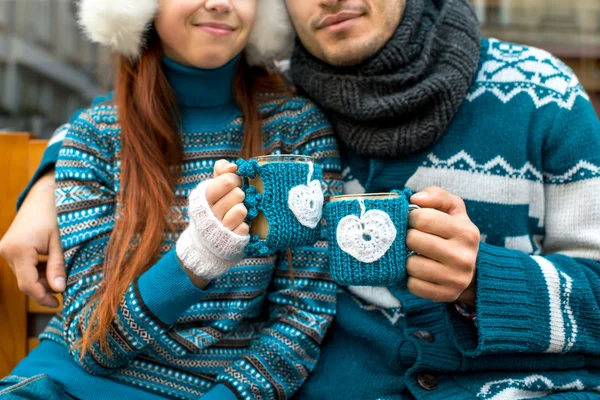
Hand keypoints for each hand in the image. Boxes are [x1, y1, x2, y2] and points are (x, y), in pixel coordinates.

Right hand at [0, 170, 64, 307]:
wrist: (44, 194)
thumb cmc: (56, 214)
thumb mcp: (61, 241)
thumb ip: (58, 266)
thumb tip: (59, 290)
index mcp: (18, 250)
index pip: (27, 284)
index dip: (43, 297)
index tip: (58, 304)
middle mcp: (6, 251)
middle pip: (25, 281)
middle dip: (45, 288)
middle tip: (65, 290)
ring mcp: (6, 249)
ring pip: (24, 274)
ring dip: (42, 279)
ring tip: (62, 276)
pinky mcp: (10, 247)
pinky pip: (23, 266)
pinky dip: (38, 270)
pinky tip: (53, 268)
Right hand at [207, 160, 248, 235]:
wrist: (207, 237)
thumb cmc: (215, 204)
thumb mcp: (214, 185)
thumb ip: (221, 170)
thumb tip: (234, 166)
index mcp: (204, 196)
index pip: (227, 180)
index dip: (235, 179)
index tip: (234, 183)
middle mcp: (210, 212)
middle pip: (238, 194)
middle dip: (240, 194)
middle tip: (237, 198)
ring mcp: (221, 227)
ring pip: (241, 210)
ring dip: (242, 209)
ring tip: (238, 210)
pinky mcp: (231, 239)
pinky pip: (244, 227)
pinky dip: (244, 225)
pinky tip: (239, 224)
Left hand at [406, 186, 478, 306]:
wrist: (472, 270)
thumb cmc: (454, 233)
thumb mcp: (453, 209)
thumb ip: (436, 195)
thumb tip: (415, 198)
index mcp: (466, 231)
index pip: (422, 218)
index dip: (412, 217)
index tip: (414, 220)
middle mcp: (463, 256)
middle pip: (413, 240)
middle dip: (408, 237)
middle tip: (413, 238)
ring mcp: (455, 279)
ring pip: (411, 265)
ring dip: (407, 259)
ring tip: (417, 255)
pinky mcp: (445, 295)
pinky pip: (413, 285)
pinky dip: (411, 278)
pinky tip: (420, 271)